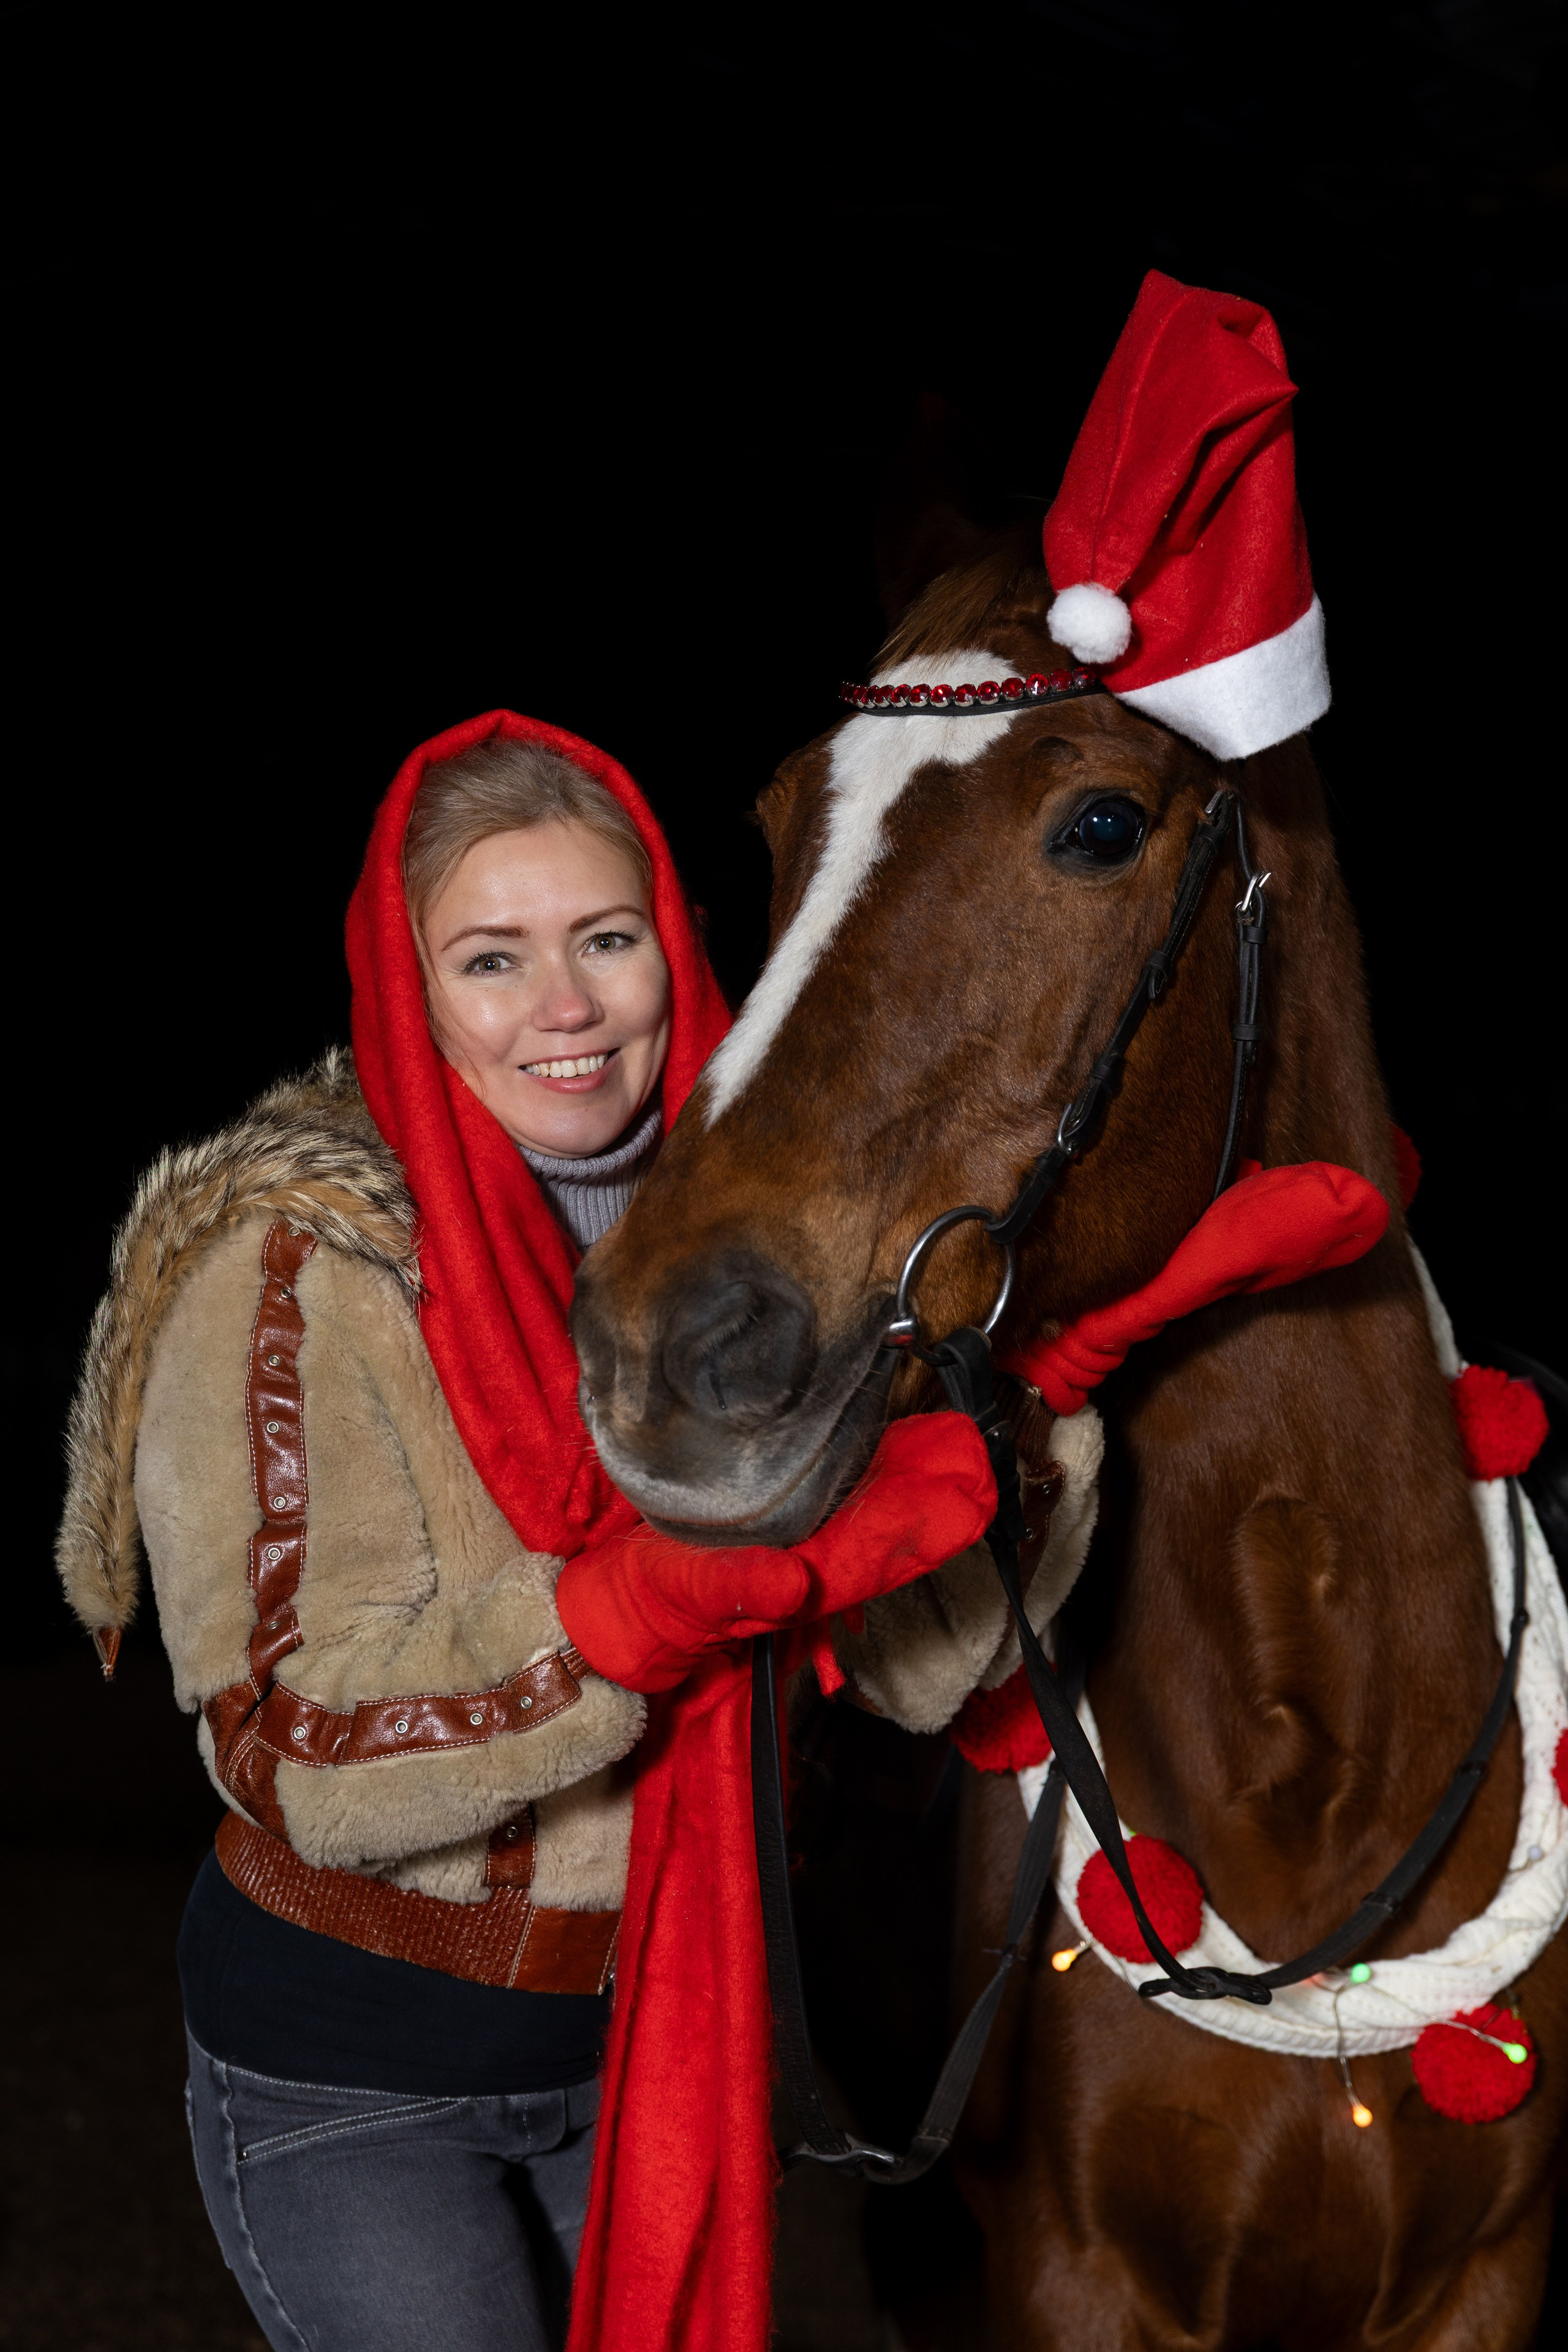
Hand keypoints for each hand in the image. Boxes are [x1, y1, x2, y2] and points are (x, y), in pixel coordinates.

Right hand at [558, 1412, 995, 1692]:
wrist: (617, 1603)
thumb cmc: (652, 1602)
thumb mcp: (685, 1596)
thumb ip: (736, 1589)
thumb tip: (793, 1582)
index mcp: (801, 1579)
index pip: (878, 1550)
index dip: (927, 1521)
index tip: (972, 1491)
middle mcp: (813, 1557)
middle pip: (888, 1523)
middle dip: (936, 1488)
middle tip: (980, 1448)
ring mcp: (798, 1536)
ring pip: (868, 1503)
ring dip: (912, 1471)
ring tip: (956, 1434)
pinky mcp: (776, 1511)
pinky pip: (833, 1484)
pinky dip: (866, 1457)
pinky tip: (890, 1429)